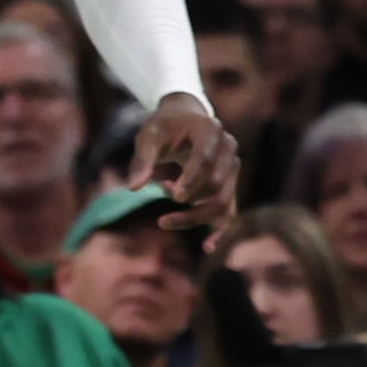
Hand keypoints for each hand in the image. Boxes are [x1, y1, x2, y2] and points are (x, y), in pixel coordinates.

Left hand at [129, 93, 241, 230]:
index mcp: (210, 131)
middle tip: (161, 204)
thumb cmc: (164, 126)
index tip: (173, 196)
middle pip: (216, 186)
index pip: (205, 159)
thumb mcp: (148, 136)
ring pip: (222, 203)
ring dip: (195, 215)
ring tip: (164, 214)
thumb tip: (133, 188)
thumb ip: (142, 160)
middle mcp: (228, 150)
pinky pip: (230, 212)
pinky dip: (220, 230)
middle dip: (189, 201)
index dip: (191, 179)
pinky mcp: (230, 186)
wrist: (184, 119)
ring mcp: (233, 169)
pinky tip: (208, 247)